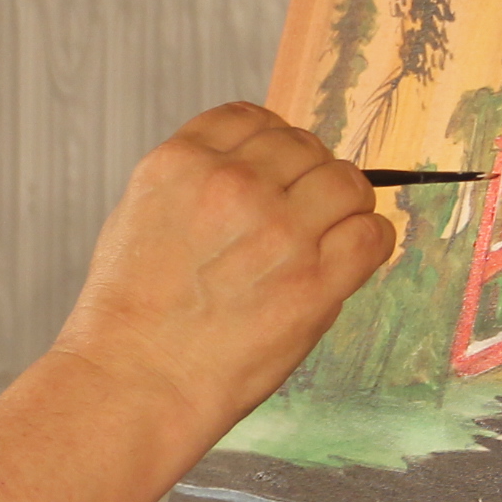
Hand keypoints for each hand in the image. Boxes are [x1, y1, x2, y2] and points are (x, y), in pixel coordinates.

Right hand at [48, 103, 395, 439]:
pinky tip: (350, 259)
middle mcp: (232, 185)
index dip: (273, 141)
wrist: (135, 383)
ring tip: (330, 234)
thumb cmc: (129, 317)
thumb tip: (253, 173)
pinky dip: (369, 241)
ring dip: (346, 203)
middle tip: (301, 214)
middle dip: (307, 176)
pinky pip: (373, 235)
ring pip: (348, 182)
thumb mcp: (137, 219)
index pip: (251, 118)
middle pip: (304, 146)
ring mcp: (278, 230)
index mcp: (180, 164)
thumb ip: (192, 186)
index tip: (279, 167)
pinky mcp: (315, 282)